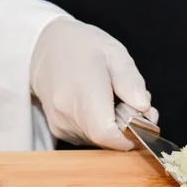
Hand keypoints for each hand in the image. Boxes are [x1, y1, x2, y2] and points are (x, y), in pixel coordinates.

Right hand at [30, 18, 157, 149]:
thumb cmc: (81, 45)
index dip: (130, 136)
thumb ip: (130, 81)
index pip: (106, 134)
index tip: (143, 121)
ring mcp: (61, 125)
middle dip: (129, 129)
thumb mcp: (114, 52)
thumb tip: (143, 108)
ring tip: (116, 99)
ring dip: (117, 127)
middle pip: (108, 141)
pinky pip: (90, 138)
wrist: (42, 46)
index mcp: (83, 93)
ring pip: (100, 141)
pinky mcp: (60, 130)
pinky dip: (103, 127)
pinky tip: (102, 106)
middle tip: (134, 102)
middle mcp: (68, 114)